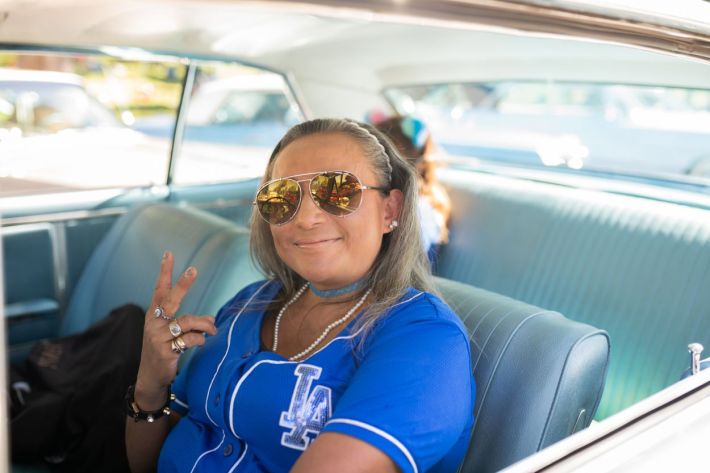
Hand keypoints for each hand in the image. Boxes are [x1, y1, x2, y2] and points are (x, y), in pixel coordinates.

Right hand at [134, 251, 216, 408]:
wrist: (151, 377)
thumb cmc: (164, 350)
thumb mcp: (172, 333)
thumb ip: (190, 323)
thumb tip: (212, 320)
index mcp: (154, 315)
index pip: (159, 289)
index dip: (164, 272)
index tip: (168, 254)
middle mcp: (154, 323)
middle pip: (171, 299)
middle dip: (183, 284)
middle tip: (193, 270)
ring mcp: (158, 336)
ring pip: (187, 321)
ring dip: (204, 325)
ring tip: (212, 330)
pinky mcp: (165, 350)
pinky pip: (190, 339)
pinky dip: (199, 340)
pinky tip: (199, 343)